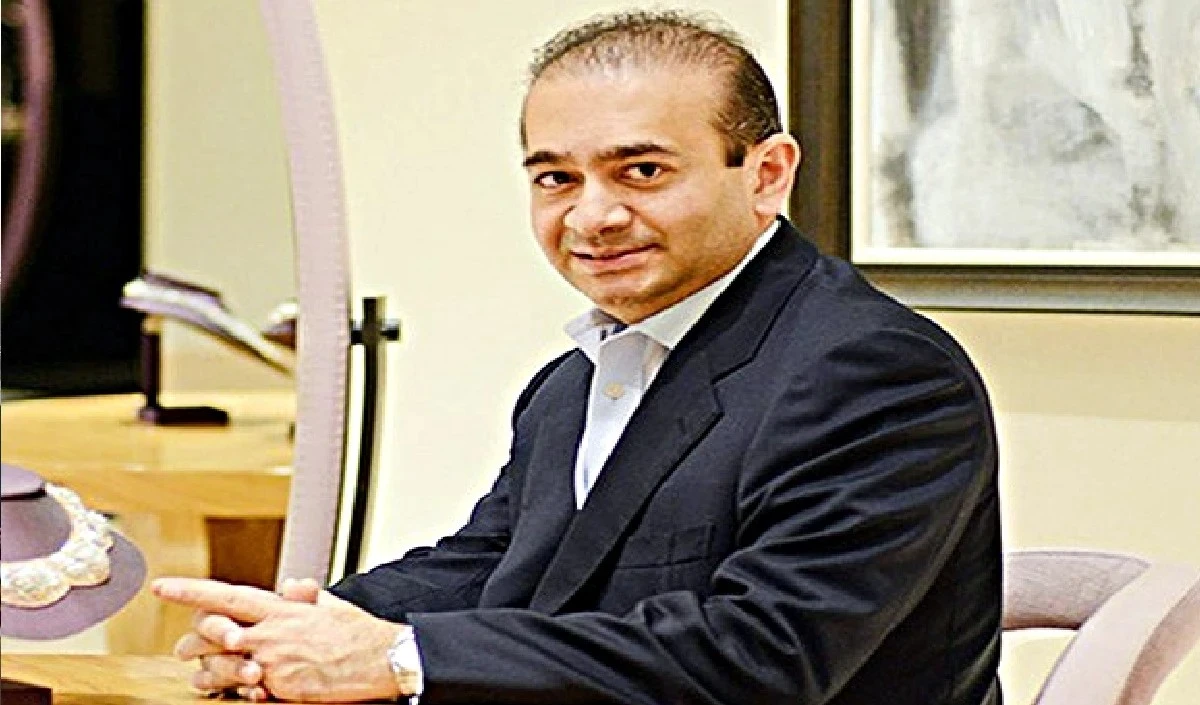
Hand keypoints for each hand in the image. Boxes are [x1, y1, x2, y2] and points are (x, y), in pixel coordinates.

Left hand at [156, 577, 404, 702]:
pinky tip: (242, 689)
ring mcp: (273, 662)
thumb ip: (302, 596)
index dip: (190, 591)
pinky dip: (239, 691)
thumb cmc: (357, 633)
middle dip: (191, 641)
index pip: (225, 595)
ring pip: (222, 666)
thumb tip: (289, 586)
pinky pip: (246, 691)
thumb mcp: (329, 604)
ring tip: (207, 676)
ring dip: (210, 672)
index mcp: (280, 609)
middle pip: (212, 632)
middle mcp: (271, 633)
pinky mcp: (281, 687)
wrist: (380, 659)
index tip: (163, 587)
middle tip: (183, 649)